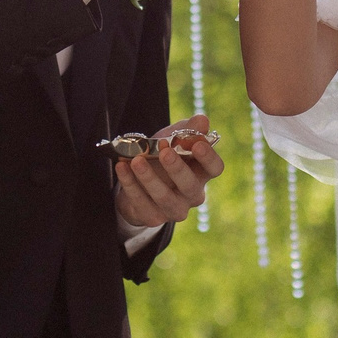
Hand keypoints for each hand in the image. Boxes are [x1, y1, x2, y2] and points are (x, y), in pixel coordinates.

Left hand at [113, 113, 225, 230]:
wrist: (137, 181)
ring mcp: (174, 208)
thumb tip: (202, 120)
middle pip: (190, 185)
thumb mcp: (172, 139)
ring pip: (164, 197)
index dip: (209, 157)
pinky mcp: (153, 217)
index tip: (198, 144)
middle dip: (177, 168)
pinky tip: (122, 168)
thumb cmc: (161, 156)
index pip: (215, 168)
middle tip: (165, 151)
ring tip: (136, 160)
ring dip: (149, 178)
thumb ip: (187, 130)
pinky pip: (141, 202)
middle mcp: (192, 194)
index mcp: (201, 173)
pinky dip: (130, 184)